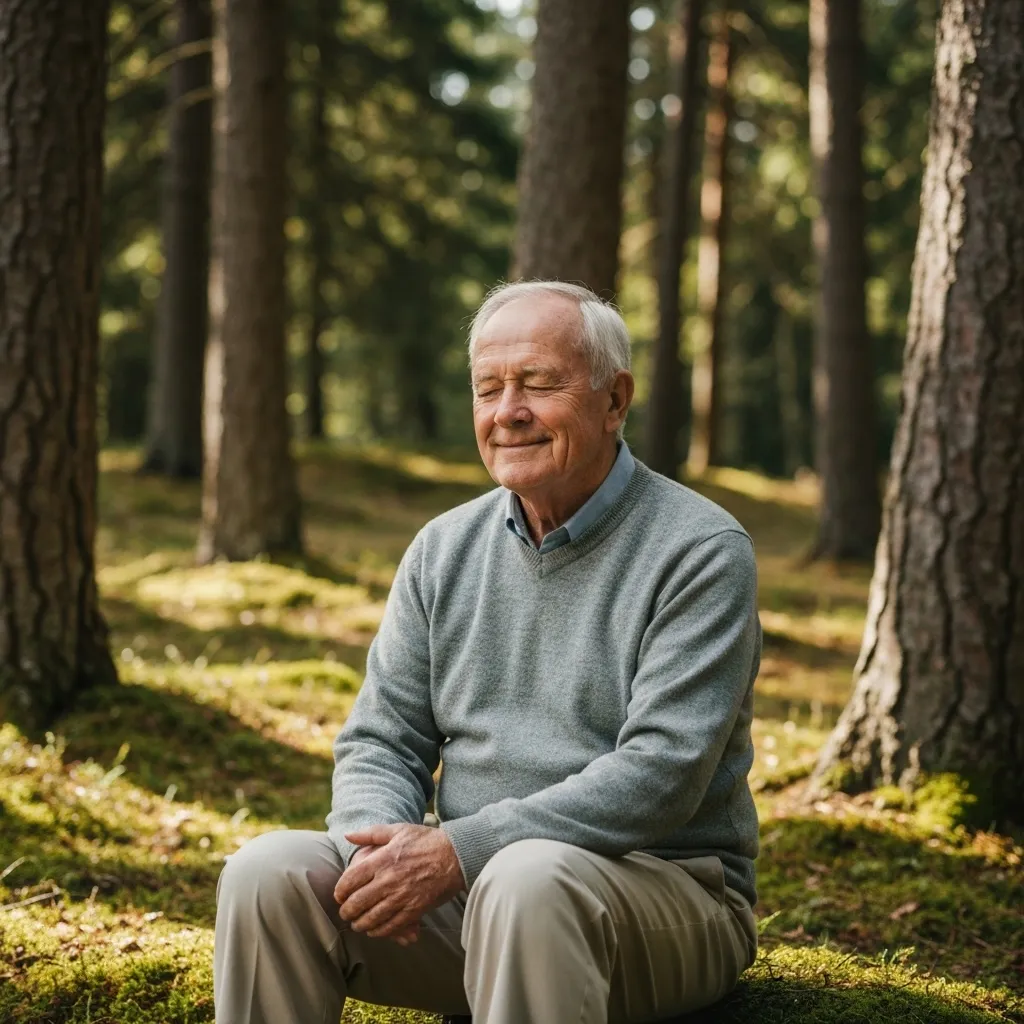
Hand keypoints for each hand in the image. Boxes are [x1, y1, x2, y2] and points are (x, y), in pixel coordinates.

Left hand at [334, 824, 464, 941]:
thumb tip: (348, 834)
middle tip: (346, 913)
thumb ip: (371, 833)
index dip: (340, 891)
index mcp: (382, 859)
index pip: (350, 880)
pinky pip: (390, 927)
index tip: (339, 895)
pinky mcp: (414, 910)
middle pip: (357, 903)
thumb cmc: (426, 841)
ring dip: (360, 924)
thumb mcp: (398, 830)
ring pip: (371, 919)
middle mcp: (389, 880)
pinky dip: (378, 931)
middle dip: (347, 911)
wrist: (456, 856)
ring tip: (357, 923)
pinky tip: (374, 929)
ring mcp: (401, 897)